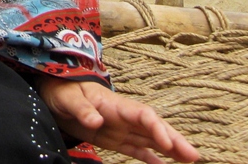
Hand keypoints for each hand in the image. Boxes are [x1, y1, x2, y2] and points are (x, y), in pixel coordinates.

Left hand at [37, 77, 199, 163]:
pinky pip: (138, 148)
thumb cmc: (61, 91)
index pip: (144, 115)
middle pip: (154, 127)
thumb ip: (83, 109)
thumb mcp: (69, 99)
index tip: (169, 144)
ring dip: (170, 149)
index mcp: (116, 105)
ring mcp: (121, 127)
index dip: (158, 128)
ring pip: (151, 138)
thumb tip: (97, 121)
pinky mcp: (115, 138)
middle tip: (194, 157)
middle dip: (175, 140)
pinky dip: (152, 157)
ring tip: (190, 161)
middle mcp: (124, 116)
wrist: (53, 92)